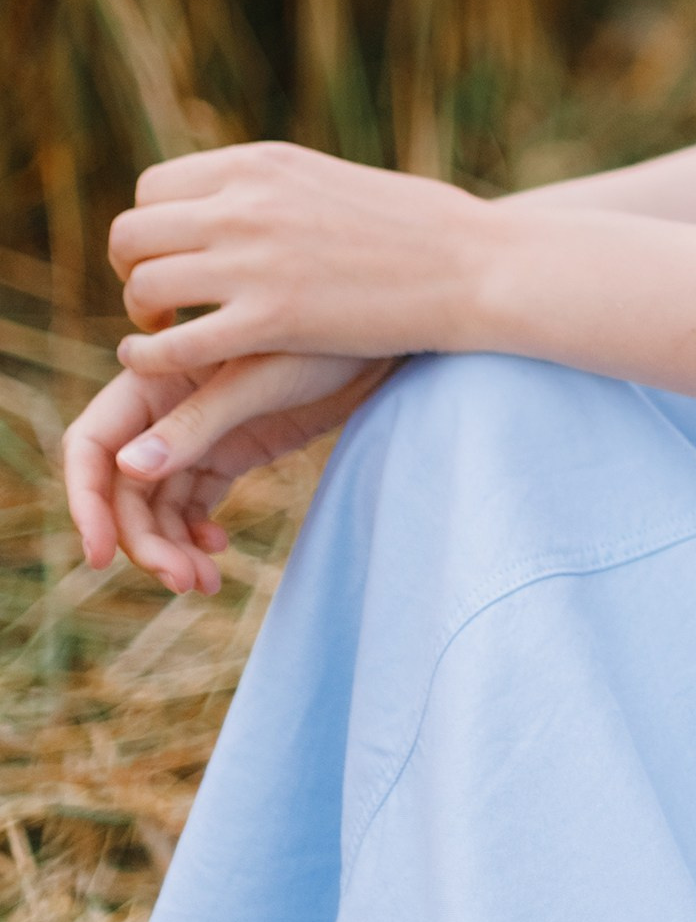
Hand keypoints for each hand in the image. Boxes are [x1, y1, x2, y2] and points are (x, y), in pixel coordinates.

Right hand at [62, 352, 394, 592]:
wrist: (382, 340)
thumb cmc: (321, 339)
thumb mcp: (260, 379)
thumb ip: (197, 422)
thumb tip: (126, 470)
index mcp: (154, 375)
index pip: (92, 445)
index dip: (86, 502)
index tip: (100, 556)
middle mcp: (162, 408)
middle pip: (122, 490)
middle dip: (144, 541)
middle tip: (183, 581)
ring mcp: (193, 435)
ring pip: (155, 507)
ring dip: (169, 550)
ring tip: (206, 582)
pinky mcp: (227, 454)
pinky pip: (190, 507)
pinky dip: (194, 538)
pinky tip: (218, 553)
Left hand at [108, 140, 491, 379]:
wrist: (474, 263)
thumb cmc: (414, 228)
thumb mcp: (327, 181)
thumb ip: (268, 189)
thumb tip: (226, 201)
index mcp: (260, 163)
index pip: (151, 189)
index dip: (150, 230)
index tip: (173, 259)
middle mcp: (247, 202)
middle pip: (133, 233)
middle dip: (133, 271)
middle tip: (162, 302)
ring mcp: (256, 260)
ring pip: (144, 285)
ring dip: (143, 315)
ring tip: (168, 332)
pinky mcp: (272, 319)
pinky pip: (174, 345)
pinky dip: (152, 356)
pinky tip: (162, 363)